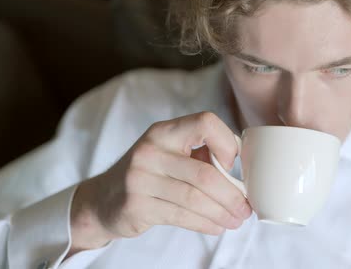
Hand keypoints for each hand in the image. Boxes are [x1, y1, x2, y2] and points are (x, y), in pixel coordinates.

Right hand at [68, 112, 251, 253]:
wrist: (104, 199)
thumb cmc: (150, 174)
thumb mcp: (171, 154)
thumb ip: (202, 155)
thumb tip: (243, 171)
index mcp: (164, 131)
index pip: (205, 122)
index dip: (226, 142)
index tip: (233, 163)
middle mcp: (151, 150)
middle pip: (205, 174)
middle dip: (232, 195)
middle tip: (245, 208)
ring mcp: (141, 178)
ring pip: (195, 199)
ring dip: (222, 213)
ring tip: (236, 221)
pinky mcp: (137, 205)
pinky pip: (181, 216)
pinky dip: (205, 224)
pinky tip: (216, 227)